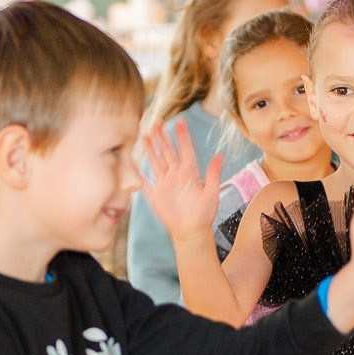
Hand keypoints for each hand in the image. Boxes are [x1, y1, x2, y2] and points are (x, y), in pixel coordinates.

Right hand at [138, 120, 220, 243]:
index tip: (180, 122)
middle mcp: (176, 175)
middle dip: (162, 137)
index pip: (185, 150)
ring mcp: (165, 184)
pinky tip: (133, 160)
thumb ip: (213, 174)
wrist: (191, 232)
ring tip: (146, 134)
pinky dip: (139, 171)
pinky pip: (145, 180)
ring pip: (156, 161)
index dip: (182, 136)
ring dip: (151, 148)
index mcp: (190, 173)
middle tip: (157, 122)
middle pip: (167, 151)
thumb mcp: (212, 192)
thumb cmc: (204, 214)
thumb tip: (219, 155)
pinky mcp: (155, 195)